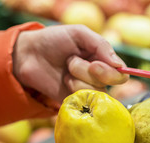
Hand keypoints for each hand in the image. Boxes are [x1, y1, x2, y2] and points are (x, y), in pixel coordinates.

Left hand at [12, 24, 128, 103]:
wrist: (28, 54)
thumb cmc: (55, 40)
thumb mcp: (79, 34)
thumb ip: (101, 45)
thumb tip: (120, 66)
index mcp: (104, 60)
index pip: (121, 75)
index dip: (110, 73)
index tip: (94, 64)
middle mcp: (99, 78)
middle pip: (107, 85)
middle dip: (87, 72)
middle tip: (71, 62)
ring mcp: (87, 90)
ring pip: (95, 94)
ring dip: (77, 80)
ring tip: (65, 71)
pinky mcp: (75, 101)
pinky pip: (83, 103)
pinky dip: (72, 91)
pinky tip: (63, 82)